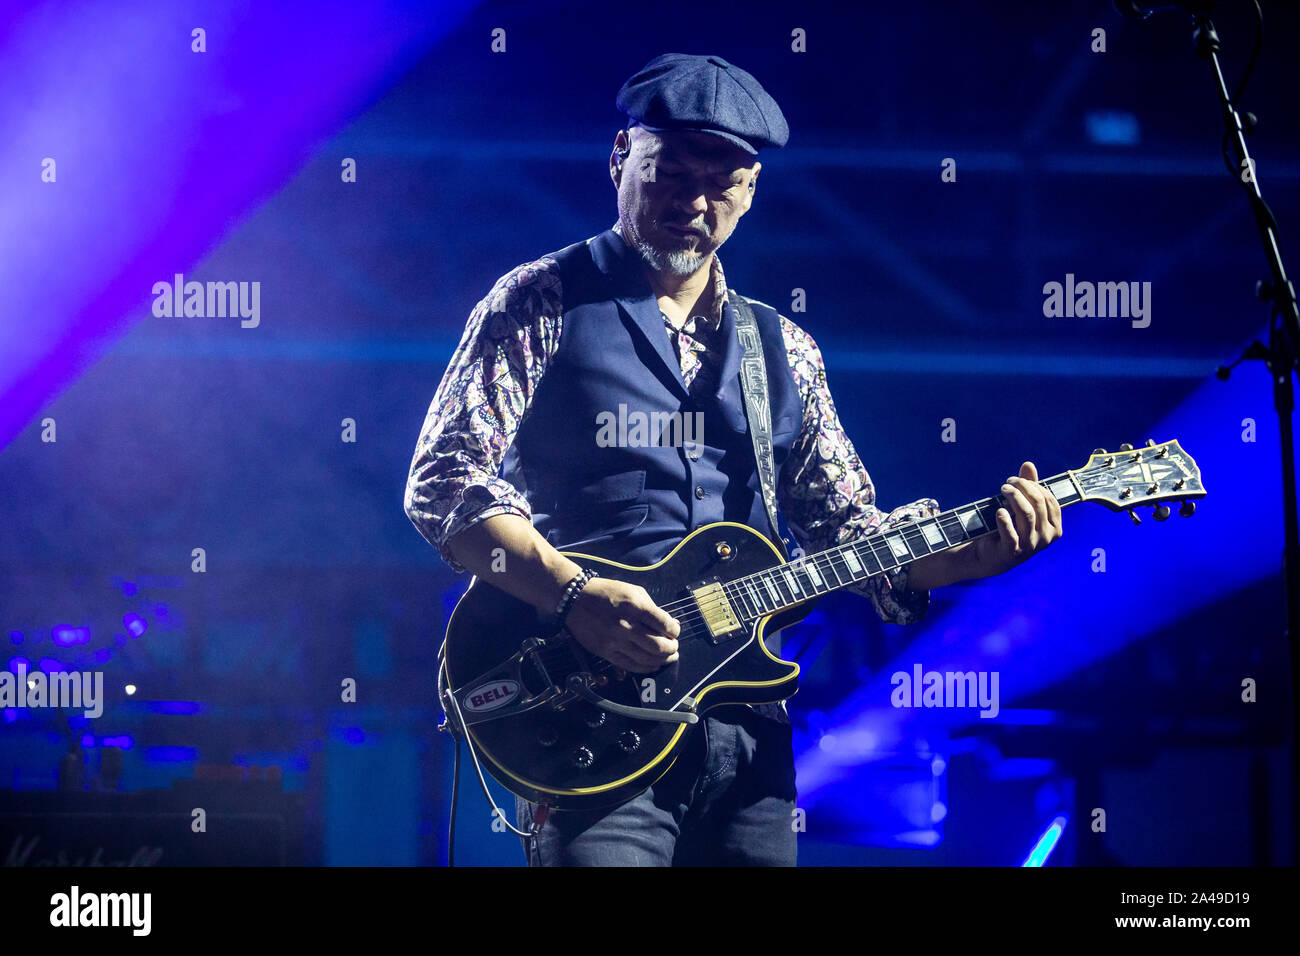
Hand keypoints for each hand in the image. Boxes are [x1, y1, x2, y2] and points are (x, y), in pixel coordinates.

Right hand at [564, 577, 679, 672]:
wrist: (575, 599)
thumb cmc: (607, 592)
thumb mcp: (633, 591)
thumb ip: (653, 608)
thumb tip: (672, 625)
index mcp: (635, 607)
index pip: (665, 625)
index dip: (675, 631)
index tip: (674, 631)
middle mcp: (625, 626)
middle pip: (658, 646)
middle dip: (672, 648)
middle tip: (674, 647)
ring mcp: (614, 641)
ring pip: (646, 659)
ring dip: (662, 660)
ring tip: (668, 657)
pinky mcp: (605, 652)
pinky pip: (630, 666)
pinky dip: (646, 668)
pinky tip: (653, 665)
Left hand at [968, 461, 1062, 577]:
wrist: (990, 556)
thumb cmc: (1009, 528)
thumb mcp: (1021, 507)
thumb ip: (1027, 487)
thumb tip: (1028, 464)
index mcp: (1055, 528)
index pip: (1049, 500)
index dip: (1033, 486)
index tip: (1018, 480)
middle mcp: (1046, 538)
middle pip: (1037, 503)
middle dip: (1022, 487)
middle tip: (1007, 483)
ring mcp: (1031, 546)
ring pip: (1026, 514)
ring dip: (1013, 497)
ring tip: (1003, 490)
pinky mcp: (1013, 552)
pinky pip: (1010, 532)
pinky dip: (1004, 519)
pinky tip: (999, 511)